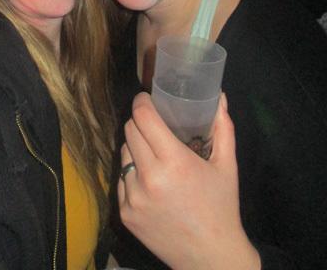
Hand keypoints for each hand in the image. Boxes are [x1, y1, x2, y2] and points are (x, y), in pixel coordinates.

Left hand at [118, 93, 259, 269]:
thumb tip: (219, 96)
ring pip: (123, 153)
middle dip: (140, 121)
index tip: (146, 99)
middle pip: (129, 130)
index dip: (142, 102)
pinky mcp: (124, 213)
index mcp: (174, 162)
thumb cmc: (221, 207)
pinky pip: (122, 179)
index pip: (143, 117)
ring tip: (153, 153)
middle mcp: (149, 177)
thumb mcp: (227, 165)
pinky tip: (150, 180)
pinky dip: (132, 173)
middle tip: (152, 123)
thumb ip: (223, 127)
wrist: (210, 257)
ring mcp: (133, 196)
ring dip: (135, 147)